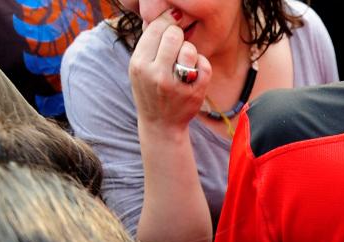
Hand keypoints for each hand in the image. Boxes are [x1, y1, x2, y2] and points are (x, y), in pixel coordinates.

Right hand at [128, 11, 212, 133]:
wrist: (161, 124)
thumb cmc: (150, 90)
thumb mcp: (139, 67)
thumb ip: (149, 43)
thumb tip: (167, 15)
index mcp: (139, 64)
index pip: (156, 28)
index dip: (167, 21)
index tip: (172, 23)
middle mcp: (156, 74)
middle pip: (174, 35)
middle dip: (178, 35)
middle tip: (177, 44)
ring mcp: (176, 85)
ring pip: (190, 49)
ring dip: (190, 51)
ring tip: (184, 60)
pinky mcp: (195, 93)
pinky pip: (204, 64)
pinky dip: (202, 64)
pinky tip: (194, 71)